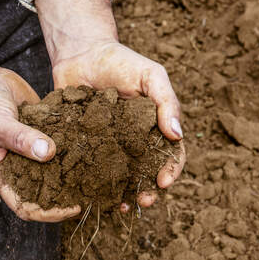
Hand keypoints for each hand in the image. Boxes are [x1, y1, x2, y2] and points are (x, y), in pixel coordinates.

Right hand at [0, 23, 80, 221]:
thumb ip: (20, 138)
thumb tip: (48, 153)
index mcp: (1, 175)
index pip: (26, 207)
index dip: (49, 213)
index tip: (73, 207)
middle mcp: (18, 167)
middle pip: (46, 192)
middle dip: (68, 194)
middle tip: (95, 190)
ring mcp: (32, 151)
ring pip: (56, 168)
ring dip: (75, 170)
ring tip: (100, 169)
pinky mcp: (44, 133)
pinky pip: (61, 144)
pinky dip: (75, 144)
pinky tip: (94, 140)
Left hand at [36, 0, 185, 211]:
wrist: (80, 53)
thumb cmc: (120, 61)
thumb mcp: (150, 75)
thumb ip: (166, 101)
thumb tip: (177, 134)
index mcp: (153, 127)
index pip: (170, 154)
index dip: (171, 170)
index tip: (163, 182)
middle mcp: (132, 140)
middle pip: (144, 172)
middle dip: (147, 190)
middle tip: (143, 201)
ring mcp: (107, 144)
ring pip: (117, 176)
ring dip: (120, 194)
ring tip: (118, 206)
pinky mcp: (81, 144)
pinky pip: (86, 167)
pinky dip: (89, 183)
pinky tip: (87, 193)